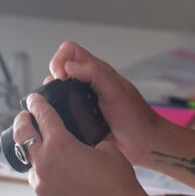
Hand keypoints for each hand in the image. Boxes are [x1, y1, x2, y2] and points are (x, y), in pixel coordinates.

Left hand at [14, 94, 162, 195]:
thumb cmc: (116, 186)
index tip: (35, 99)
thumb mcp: (106, 149)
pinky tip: (58, 169)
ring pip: (29, 159)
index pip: (42, 115)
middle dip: (23, 120)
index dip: (37, 103)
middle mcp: (45, 163)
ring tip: (44, 144)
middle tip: (26, 115)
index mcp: (60, 144)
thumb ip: (88, 139)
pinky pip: (38, 178)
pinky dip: (43, 169)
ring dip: (33, 148)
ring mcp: (42, 184)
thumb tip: (82, 140)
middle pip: (23, 134)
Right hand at [46, 42, 163, 164]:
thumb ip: (94, 74)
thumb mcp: (116, 90)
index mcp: (97, 71)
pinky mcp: (78, 120)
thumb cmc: (135, 116)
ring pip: (57, 92)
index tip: (61, 75)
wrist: (142, 143)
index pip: (70, 52)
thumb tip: (69, 66)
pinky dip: (56, 115)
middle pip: (59, 70)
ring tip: (57, 108)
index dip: (61, 59)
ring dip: (53, 98)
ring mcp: (81, 102)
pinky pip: (60, 113)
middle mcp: (87, 84)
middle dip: (53, 78)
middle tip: (57, 91)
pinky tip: (61, 122)